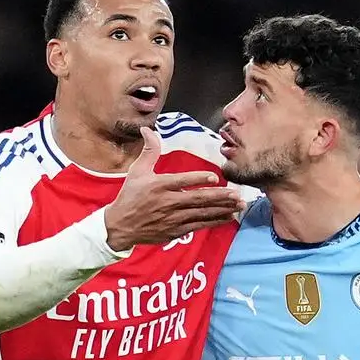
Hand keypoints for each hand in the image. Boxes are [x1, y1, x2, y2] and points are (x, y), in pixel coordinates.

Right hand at [104, 127, 244, 250]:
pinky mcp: (176, 230)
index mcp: (158, 185)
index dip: (198, 178)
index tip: (214, 176)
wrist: (120, 226)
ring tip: (239, 205)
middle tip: (237, 194)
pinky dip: (214, 221)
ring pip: (202, 213)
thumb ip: (149, 151)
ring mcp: (173, 218)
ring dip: (222, 209)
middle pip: (197, 199)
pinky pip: (199, 225)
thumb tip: (147, 129)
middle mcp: (167, 202)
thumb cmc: (130, 196)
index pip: (181, 181)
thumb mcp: (136, 171)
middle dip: (220, 197)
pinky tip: (228, 217)